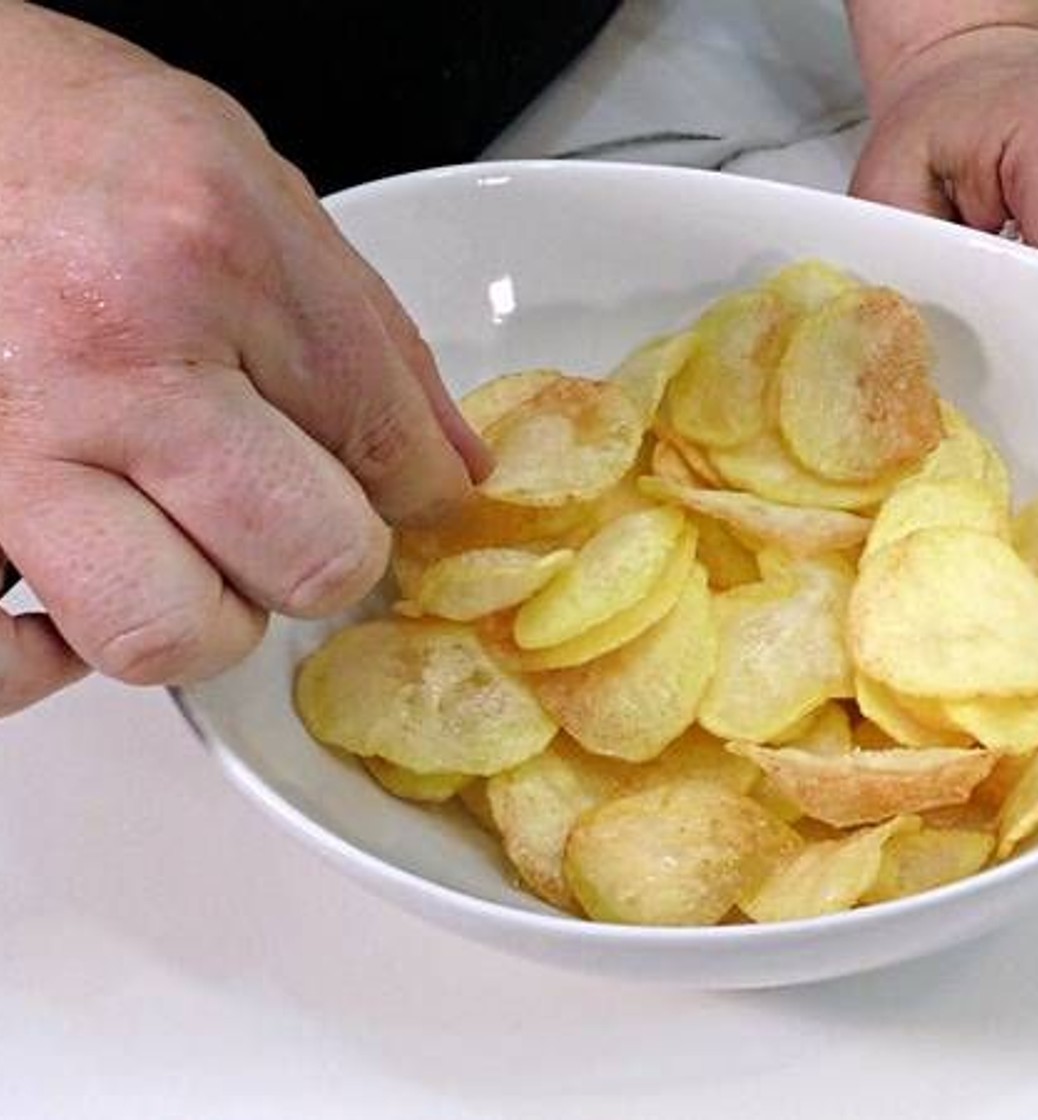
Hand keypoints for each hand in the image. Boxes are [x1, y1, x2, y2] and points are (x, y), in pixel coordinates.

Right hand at [0, 6, 490, 715]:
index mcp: (210, 260)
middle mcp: (108, 360)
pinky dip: (55, 656)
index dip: (424, 492)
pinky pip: (7, 664)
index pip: (390, 445)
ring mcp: (10, 445)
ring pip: (170, 630)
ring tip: (191, 547)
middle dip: (329, 553)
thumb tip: (448, 470)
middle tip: (300, 515)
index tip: (412, 498)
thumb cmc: (75, 141)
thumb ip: (368, 337)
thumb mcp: (256, 188)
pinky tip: (81, 586)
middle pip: (310, 559)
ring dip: (208, 613)